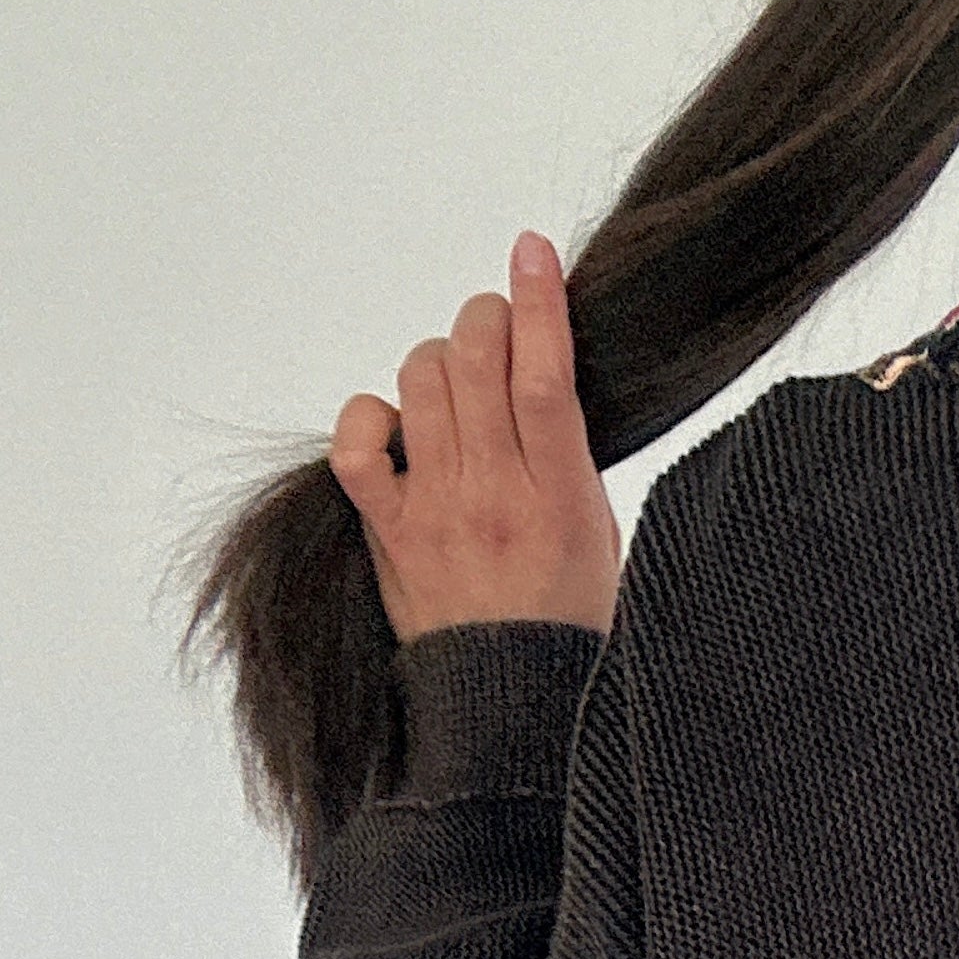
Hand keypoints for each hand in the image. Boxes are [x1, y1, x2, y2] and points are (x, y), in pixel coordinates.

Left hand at [329, 231, 620, 643]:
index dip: (537, 303)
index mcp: (560, 499)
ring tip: (458, 389)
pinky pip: (357, 443)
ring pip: (421, 381)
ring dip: (439, 362)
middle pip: (476, 360)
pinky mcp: (390, 529)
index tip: (531, 251)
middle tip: (498, 334)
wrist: (512, 707)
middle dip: (486, 321)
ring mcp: (435, 509)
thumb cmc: (564, 625)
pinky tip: (396, 428)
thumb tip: (542, 383)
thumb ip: (571, 461)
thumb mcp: (601, 539)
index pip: (544, 379)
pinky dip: (370, 416)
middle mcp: (493, 495)